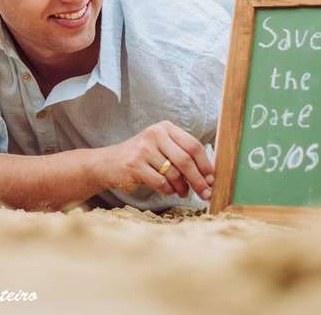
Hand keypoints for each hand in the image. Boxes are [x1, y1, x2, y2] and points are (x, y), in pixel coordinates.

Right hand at [96, 121, 214, 199]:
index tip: (212, 179)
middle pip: (186, 160)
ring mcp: (143, 148)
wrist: (108, 163)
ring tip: (183, 192)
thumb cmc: (141, 157)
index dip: (206, 164)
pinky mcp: (135, 164)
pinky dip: (168, 190)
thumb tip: (208, 176)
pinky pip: (161, 182)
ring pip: (174, 173)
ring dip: (182, 188)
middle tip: (206, 194)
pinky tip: (167, 190)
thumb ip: (181, 155)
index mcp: (165, 127)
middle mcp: (155, 134)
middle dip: (199, 180)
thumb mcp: (160, 147)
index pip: (193, 145)